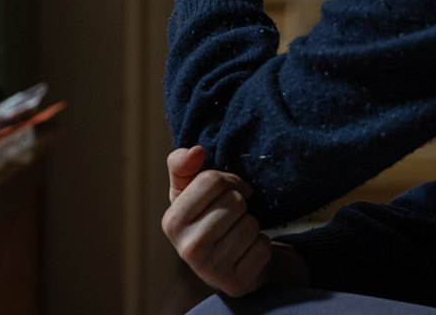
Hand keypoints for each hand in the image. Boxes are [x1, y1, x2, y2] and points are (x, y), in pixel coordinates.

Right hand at [162, 145, 271, 296]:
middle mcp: (187, 248)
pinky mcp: (236, 283)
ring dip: (251, 224)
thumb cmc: (205, 220)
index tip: (234, 189)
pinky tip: (247, 251)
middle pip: (234, 201)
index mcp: (172, 222)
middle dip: (240, 204)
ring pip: (250, 224)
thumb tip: (196, 151)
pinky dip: (261, 245)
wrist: (225, 266)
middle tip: (233, 216)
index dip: (230, 180)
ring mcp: (211, 269)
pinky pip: (263, 247)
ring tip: (238, 234)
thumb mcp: (188, 192)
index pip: (210, 181)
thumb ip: (183, 166)